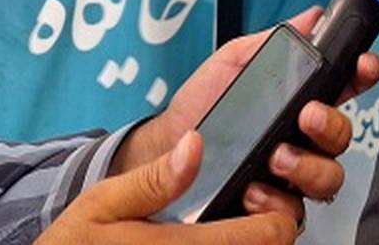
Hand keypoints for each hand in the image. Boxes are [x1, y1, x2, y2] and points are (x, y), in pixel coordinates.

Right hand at [38, 131, 295, 243]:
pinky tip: (213, 239)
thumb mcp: (102, 205)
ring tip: (228, 226)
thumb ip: (154, 178)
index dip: (276, 211)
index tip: (257, 195)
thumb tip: (195, 144)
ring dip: (251, 244)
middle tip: (246, 210)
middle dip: (269, 229)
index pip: (272, 233)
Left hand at [110, 7, 378, 219]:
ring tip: (276, 157)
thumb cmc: (199, 106)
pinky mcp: (274, 206)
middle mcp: (304, 138)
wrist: (163, 149)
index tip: (362, 66)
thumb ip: (271, 42)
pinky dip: (278, 201)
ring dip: (309, 166)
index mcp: (302, 98)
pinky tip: (255, 189)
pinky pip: (297, 212)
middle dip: (332, 124)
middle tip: (305, 116)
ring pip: (331, 177)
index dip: (363, 74)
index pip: (348, 85)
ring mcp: (293, 174)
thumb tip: (310, 17)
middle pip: (344, 135)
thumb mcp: (232, 63)